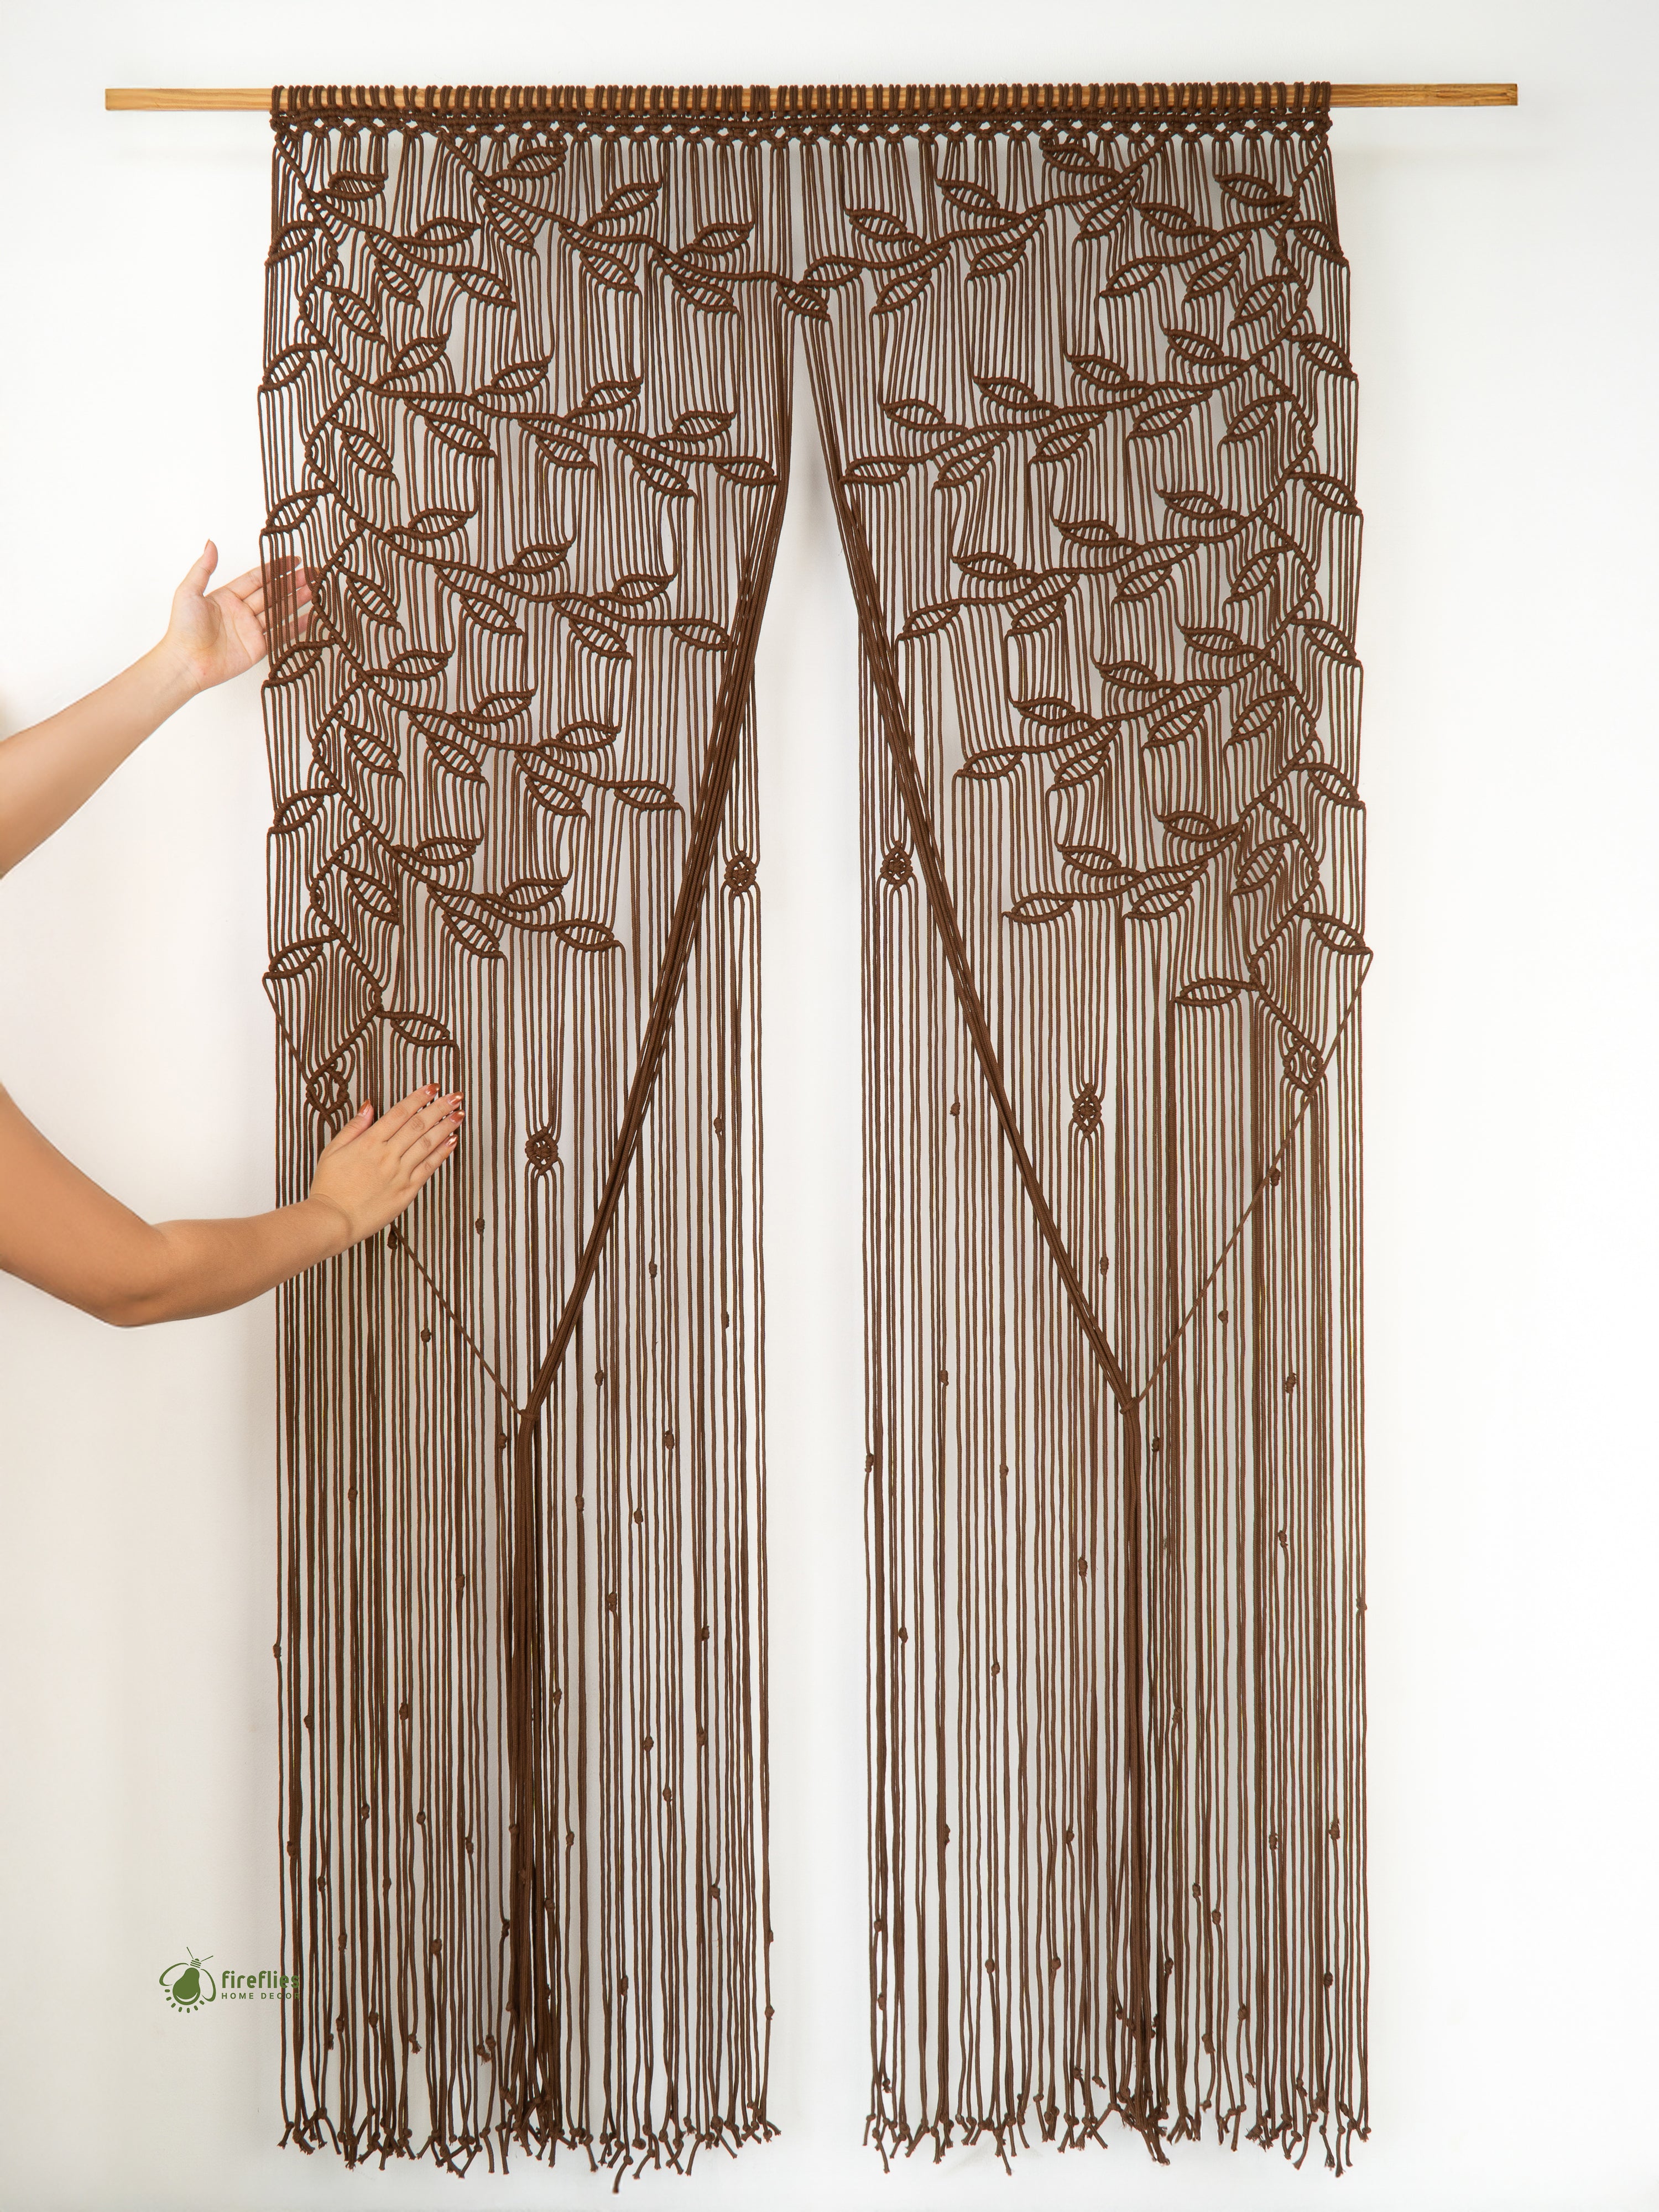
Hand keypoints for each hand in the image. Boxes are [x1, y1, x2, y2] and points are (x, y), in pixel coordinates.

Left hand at [160, 540, 312, 693]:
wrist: (187, 662)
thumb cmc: (183, 628)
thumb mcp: (189, 592)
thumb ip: (203, 568)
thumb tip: (211, 544)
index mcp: (227, 596)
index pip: (256, 578)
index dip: (274, 569)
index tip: (292, 560)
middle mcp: (241, 612)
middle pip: (271, 593)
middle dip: (291, 583)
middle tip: (310, 574)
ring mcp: (251, 630)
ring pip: (278, 611)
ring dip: (296, 600)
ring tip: (314, 590)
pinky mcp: (257, 648)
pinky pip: (280, 634)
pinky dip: (295, 625)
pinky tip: (309, 616)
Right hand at [306, 1085, 462, 1251]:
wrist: (333, 1220)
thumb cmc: (330, 1188)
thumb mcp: (333, 1151)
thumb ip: (354, 1127)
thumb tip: (368, 1106)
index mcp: (369, 1143)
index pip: (400, 1113)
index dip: (419, 1098)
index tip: (432, 1088)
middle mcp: (387, 1155)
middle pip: (419, 1125)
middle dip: (440, 1107)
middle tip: (455, 1096)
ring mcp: (399, 1173)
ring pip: (428, 1144)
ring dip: (446, 1127)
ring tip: (459, 1114)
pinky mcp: (407, 1191)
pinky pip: (429, 1168)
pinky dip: (442, 1153)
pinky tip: (452, 1141)